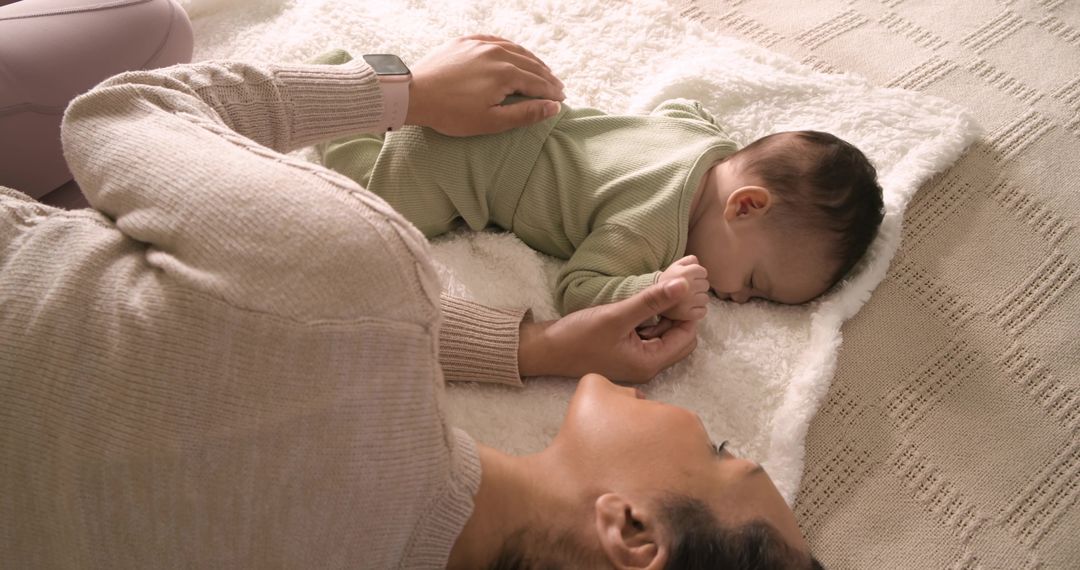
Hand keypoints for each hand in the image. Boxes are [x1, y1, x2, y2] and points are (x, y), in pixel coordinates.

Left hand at [406, 35, 565, 135]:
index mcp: (506, 73)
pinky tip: (515, 52)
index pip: (538, 83)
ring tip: (542, 71)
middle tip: (558, 87)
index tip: (562, 100)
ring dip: (532, 61)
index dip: (552, 93)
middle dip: (546, 77)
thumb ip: (525, 114)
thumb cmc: (451, 113)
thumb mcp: (490, 121)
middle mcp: (497, 53)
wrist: (414, 94)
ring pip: (515, 49)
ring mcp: (480, 44)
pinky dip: (510, 48)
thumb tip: (553, 107)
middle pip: (530, 64)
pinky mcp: (465, 41)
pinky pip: (495, 40)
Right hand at [518, 278, 698, 383]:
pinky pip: (649, 336)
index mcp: (649, 363)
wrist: (546, 351)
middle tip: (669, 288)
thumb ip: (651, 301)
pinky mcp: (626, 353)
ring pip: (665, 336)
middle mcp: (647, 366)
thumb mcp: (616, 315)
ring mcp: (636, 360)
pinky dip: (651, 320)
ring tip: (657, 291)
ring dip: (665, 316)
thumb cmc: (577, 336)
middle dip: (678, 314)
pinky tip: (642, 303)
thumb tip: (683, 286)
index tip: (681, 287)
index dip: (687, 311)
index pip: (687, 336)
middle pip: (680, 338)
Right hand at [656, 255, 709, 320]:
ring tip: (687, 298)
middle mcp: (685, 287)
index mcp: (683, 273)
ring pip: (705, 299)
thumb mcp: (675, 266)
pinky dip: (698, 310)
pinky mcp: (686, 315)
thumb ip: (688, 260)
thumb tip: (698, 261)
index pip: (702, 272)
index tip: (689, 278)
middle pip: (705, 285)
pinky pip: (703, 312)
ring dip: (699, 298)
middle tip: (687, 288)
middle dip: (698, 286)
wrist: (650, 300)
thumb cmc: (667, 281)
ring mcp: (686, 302)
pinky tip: (689, 307)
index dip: (697, 274)